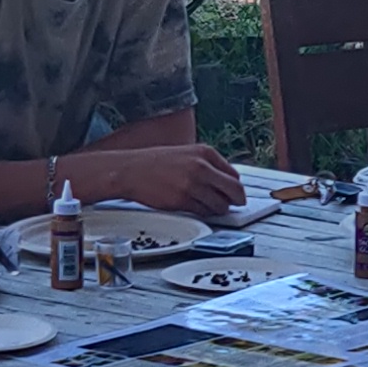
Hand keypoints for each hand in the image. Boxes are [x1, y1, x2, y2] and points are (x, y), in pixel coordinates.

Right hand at [76, 144, 246, 215]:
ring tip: (211, 207)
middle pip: (234, 190)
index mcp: (205, 152)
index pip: (234, 174)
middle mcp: (201, 167)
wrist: (130, 170)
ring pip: (220, 204)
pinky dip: (205, 213)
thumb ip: (208, 165)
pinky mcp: (182, 200)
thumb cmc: (156, 163)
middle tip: (235, 205)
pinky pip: (204, 212)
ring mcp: (192, 184)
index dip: (236, 187)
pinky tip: (199, 208)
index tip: (236, 193)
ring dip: (219, 209)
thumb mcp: (186, 154)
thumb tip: (228, 182)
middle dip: (237, 200)